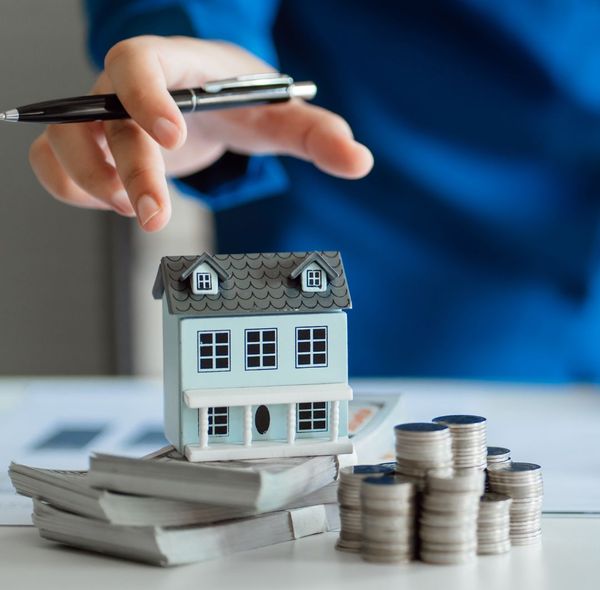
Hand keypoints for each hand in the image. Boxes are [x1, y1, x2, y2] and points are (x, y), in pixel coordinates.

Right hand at [29, 36, 373, 231]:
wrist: (202, 103)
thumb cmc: (235, 100)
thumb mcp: (277, 115)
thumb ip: (318, 134)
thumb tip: (359, 160)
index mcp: (173, 66)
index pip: (139, 63)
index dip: (146, 96)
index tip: (171, 136)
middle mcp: (126, 89)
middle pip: (102, 119)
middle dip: (128, 171)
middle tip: (155, 215)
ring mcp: (101, 119)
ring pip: (65, 144)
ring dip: (93, 184)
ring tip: (134, 210)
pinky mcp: (89, 148)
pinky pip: (53, 166)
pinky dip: (72, 189)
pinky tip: (112, 201)